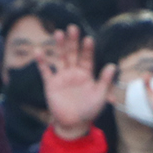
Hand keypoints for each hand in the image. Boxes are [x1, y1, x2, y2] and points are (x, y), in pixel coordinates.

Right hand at [39, 25, 115, 141]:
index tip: (88, 39)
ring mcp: (62, 76)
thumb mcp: (100, 96)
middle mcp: (74, 72)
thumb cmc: (89, 110)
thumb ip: (105, 81)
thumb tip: (113, 65)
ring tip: (58, 33)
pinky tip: (38, 51)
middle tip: (73, 28)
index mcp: (86, 74)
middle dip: (73, 41)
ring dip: (59, 46)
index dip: (88, 49)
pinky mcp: (51, 84)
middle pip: (73, 53)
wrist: (73, 124)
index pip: (87, 58)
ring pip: (60, 58)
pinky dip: (41, 62)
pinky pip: (45, 71)